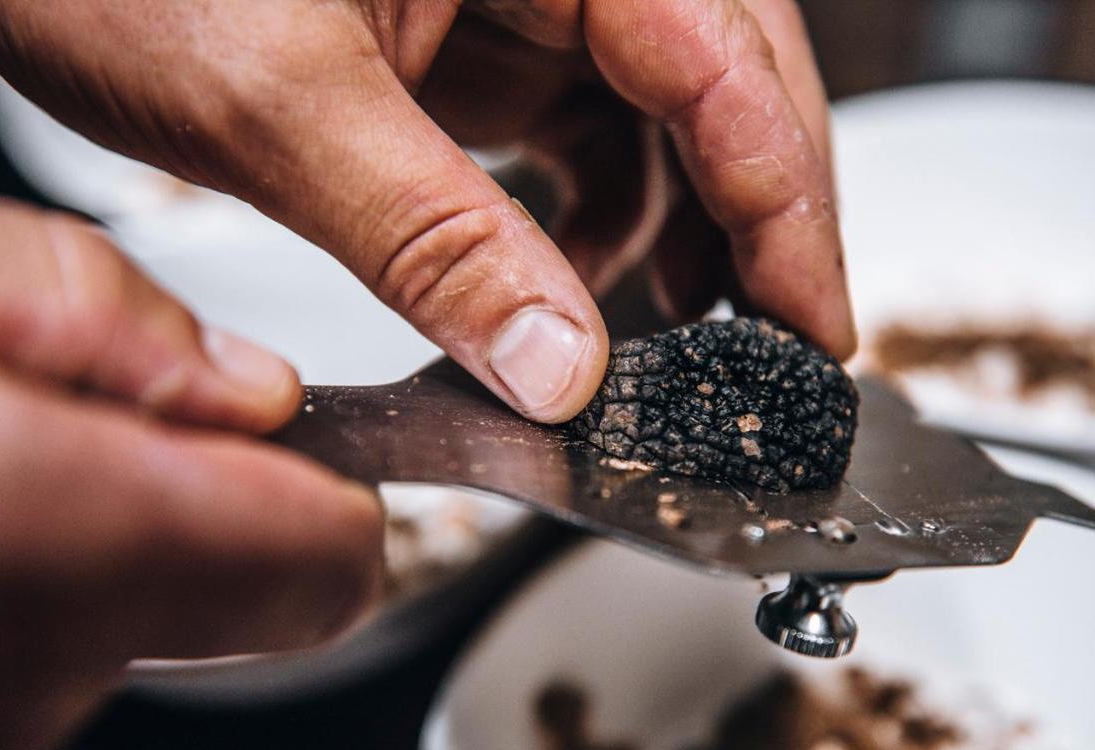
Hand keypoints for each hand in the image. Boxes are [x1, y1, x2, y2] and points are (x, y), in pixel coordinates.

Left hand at [0, 0, 854, 423]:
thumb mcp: (277, 104)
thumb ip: (433, 242)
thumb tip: (556, 367)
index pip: (727, 64)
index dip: (789, 209)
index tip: (816, 328)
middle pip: (726, 84)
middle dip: (755, 225)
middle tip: (770, 353)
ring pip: (664, 117)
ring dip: (680, 236)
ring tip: (676, 348)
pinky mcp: (486, 37)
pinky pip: (589, 130)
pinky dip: (601, 221)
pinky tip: (590, 292)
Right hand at [0, 192, 384, 749]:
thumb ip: (107, 319)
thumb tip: (245, 390)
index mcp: (46, 538)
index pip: (326, 563)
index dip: (326, 498)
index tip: (293, 455)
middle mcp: (18, 687)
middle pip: (231, 600)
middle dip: (180, 511)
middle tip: (51, 433)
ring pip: (124, 639)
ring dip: (77, 555)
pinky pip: (26, 680)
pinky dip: (3, 607)